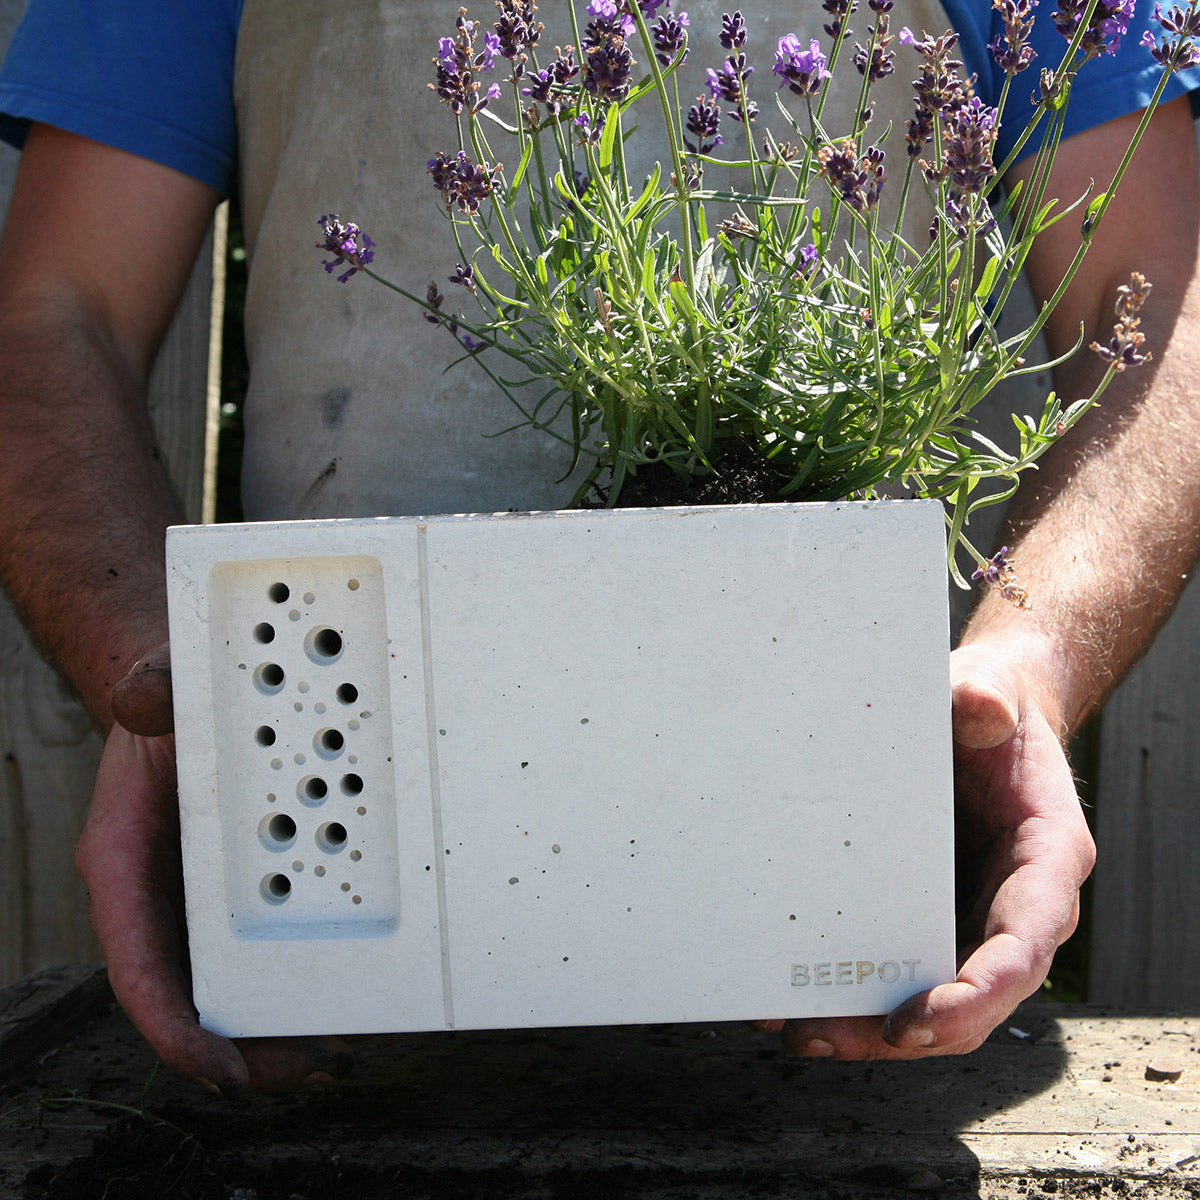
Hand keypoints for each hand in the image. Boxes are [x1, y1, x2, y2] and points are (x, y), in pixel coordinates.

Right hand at [76, 643, 354, 1091]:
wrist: (188, 702)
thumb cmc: (169, 705)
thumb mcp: (159, 689)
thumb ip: (150, 691)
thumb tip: (143, 696)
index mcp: (125, 861)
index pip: (139, 962)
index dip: (175, 1024)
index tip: (221, 1066)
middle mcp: (160, 896)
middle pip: (192, 994)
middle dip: (247, 1044)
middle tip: (311, 1068)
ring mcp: (200, 901)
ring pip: (231, 983)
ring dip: (280, 1024)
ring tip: (339, 1050)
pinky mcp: (241, 893)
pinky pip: (264, 948)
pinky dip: (299, 980)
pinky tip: (346, 997)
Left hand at [756, 641, 1094, 1059]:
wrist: (977, 714)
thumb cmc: (988, 709)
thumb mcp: (990, 692)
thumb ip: (986, 697)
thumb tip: (978, 707)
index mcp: (1044, 857)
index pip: (1023, 945)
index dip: (977, 994)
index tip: (917, 1020)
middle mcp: (1014, 903)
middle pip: (971, 992)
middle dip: (903, 1029)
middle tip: (824, 1032)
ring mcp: (970, 915)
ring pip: (931, 993)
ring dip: (867, 1023)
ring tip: (794, 1025)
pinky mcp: (928, 913)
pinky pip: (898, 965)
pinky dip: (852, 988)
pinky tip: (792, 992)